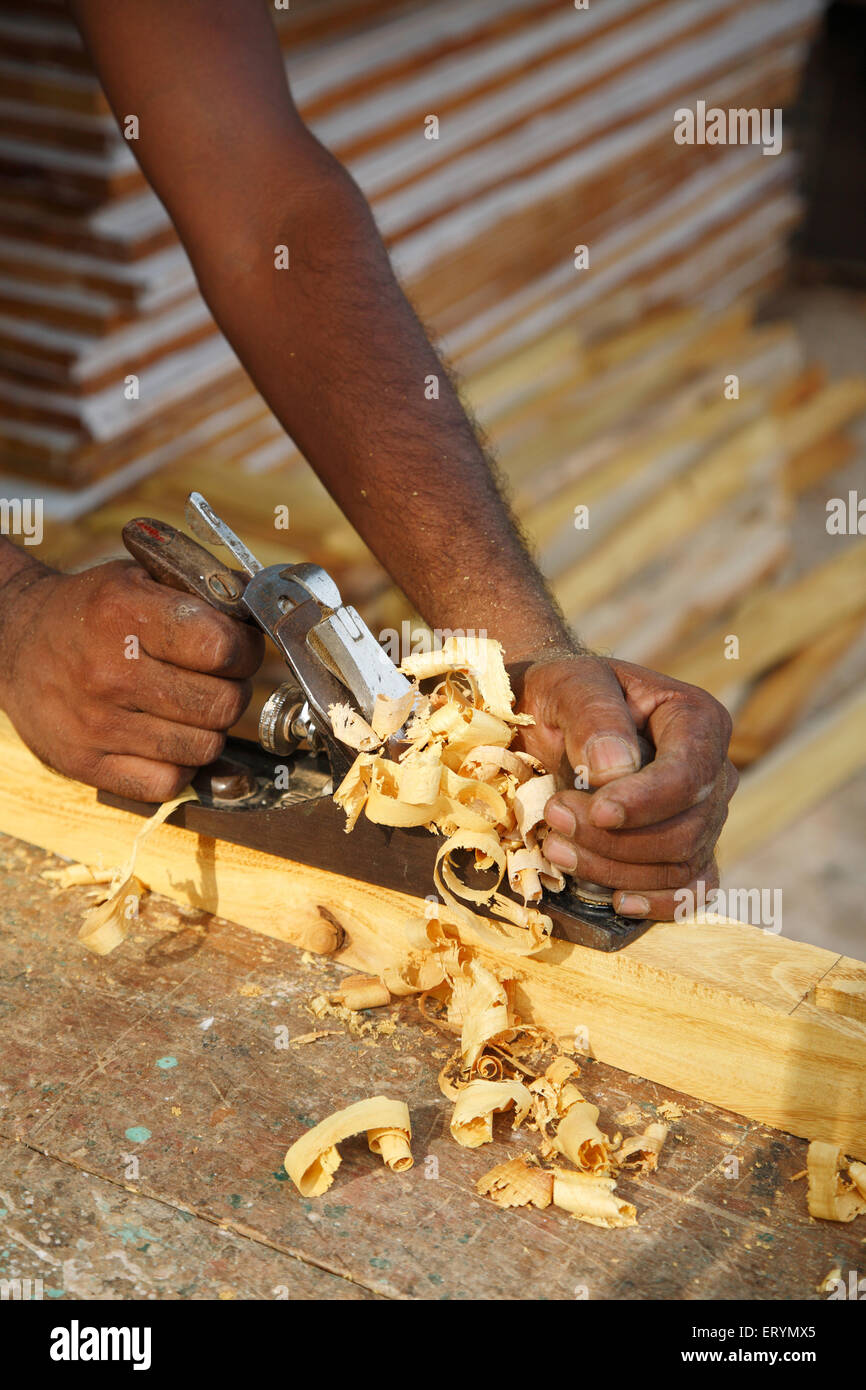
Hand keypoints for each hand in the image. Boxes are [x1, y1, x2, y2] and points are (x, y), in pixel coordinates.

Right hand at [0, 559, 263, 799]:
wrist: (14, 643)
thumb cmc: (91, 610)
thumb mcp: (139, 578)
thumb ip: (202, 594)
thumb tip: (264, 615)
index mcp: (125, 614)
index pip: (222, 648)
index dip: (245, 650)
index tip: (240, 648)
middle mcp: (110, 671)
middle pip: (222, 704)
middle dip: (233, 690)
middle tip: (219, 680)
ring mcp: (97, 724)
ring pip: (204, 747)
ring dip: (210, 729)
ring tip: (191, 707)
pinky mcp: (86, 764)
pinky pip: (169, 783)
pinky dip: (180, 765)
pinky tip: (167, 738)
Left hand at [513, 654, 737, 920]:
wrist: (552, 719)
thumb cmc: (564, 696)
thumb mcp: (569, 685)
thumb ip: (594, 716)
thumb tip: (616, 770)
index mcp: (697, 720)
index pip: (690, 775)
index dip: (646, 802)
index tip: (596, 810)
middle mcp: (714, 771)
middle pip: (684, 829)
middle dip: (615, 838)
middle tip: (554, 818)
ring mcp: (705, 815)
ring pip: (679, 865)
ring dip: (615, 869)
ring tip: (556, 848)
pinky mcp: (688, 850)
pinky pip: (692, 890)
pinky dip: (658, 902)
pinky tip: (618, 902)